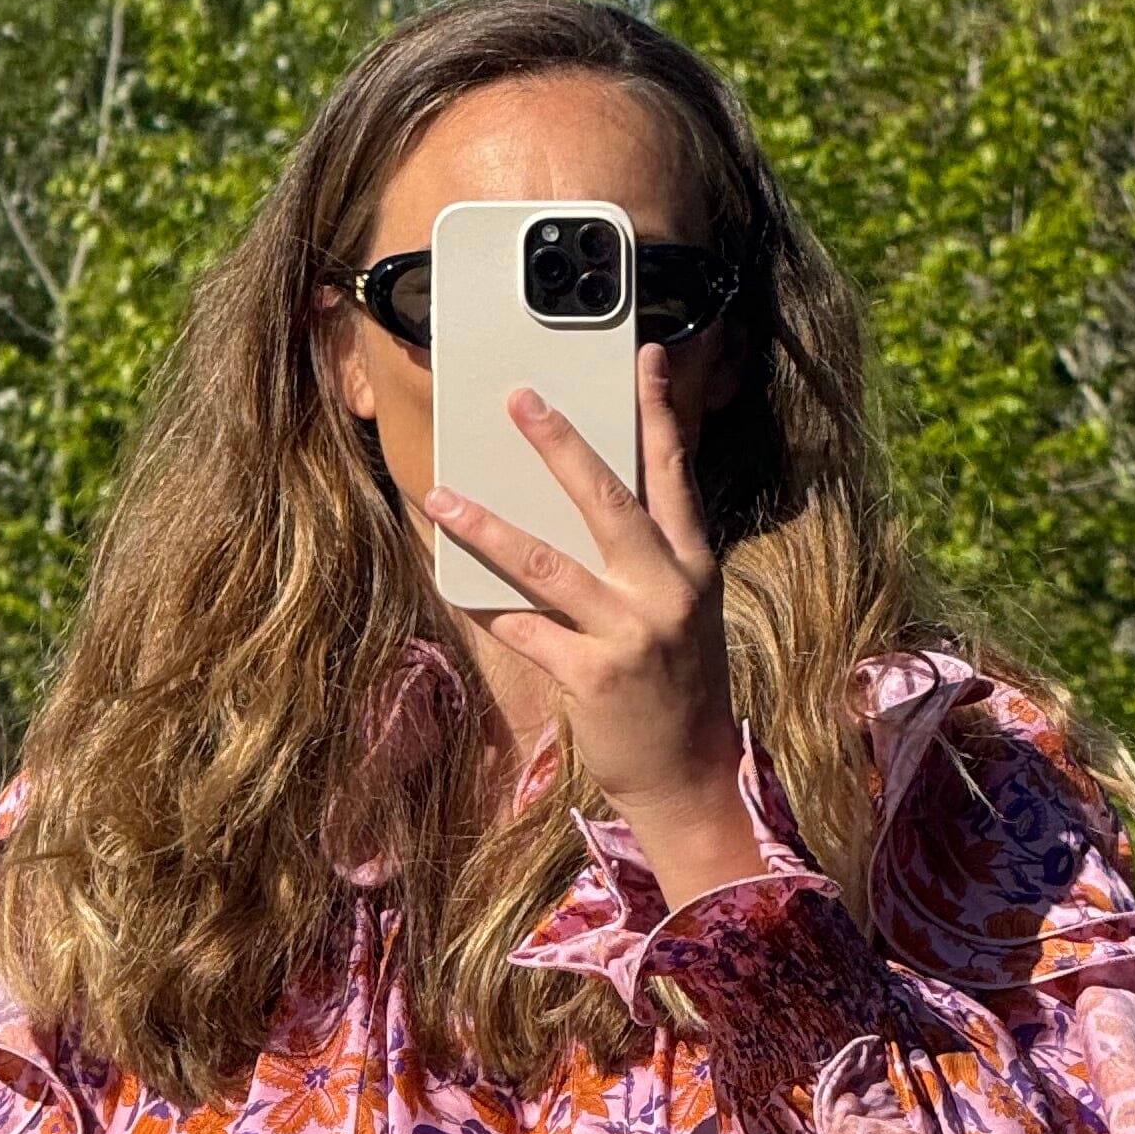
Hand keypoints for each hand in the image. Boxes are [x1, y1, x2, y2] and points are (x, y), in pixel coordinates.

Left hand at [423, 344, 769, 905]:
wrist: (690, 775)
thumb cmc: (678, 687)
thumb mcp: (682, 612)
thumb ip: (647, 560)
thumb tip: (577, 509)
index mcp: (693, 566)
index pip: (675, 474)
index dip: (660, 413)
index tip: (646, 358)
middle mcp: (666, 591)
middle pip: (606, 499)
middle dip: (559, 443)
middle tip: (519, 399)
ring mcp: (630, 633)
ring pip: (545, 562)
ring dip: (486, 525)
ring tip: (441, 495)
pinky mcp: (592, 674)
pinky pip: (524, 628)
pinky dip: (488, 607)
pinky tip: (455, 586)